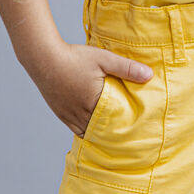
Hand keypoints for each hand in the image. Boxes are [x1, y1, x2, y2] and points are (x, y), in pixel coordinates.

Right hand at [23, 39, 153, 136]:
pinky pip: (75, 129)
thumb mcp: (104, 59)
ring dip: (99, 132)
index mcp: (94, 102)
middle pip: (101, 130)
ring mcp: (69, 115)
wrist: (44, 58)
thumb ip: (126, 68)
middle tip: (128, 135)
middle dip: (113, 132)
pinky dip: (86, 130)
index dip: (125, 129)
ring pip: (88, 132)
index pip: (114, 123)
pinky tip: (93, 127)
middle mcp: (80, 114)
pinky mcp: (60, 113)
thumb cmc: (75, 57)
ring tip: (112, 133)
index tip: (137, 131)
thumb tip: (149, 75)